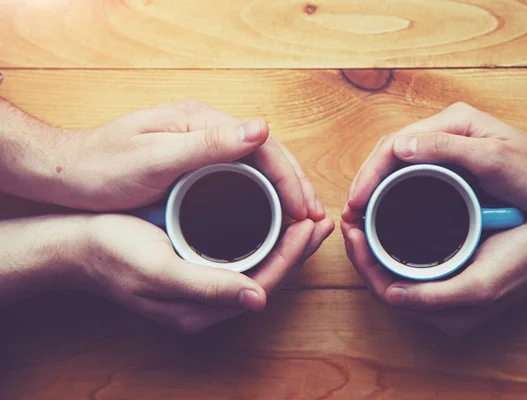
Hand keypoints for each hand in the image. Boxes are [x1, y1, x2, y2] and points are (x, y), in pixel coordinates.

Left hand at [1, 99, 325, 220]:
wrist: (68, 172)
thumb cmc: (104, 166)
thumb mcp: (154, 158)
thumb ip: (208, 144)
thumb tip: (261, 128)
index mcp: (202, 121)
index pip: (263, 145)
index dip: (290, 178)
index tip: (306, 210)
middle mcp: (207, 128)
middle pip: (267, 153)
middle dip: (296, 185)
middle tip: (314, 219)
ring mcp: (202, 144)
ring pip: (258, 166)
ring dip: (284, 191)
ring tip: (302, 220)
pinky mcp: (196, 162)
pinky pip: (242, 176)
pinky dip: (262, 195)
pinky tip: (270, 213)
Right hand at [73, 213, 333, 333]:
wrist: (77, 246)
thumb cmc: (112, 253)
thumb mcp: (157, 270)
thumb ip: (207, 287)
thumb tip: (257, 299)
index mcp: (203, 307)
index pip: (265, 282)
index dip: (293, 255)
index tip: (311, 224)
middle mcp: (209, 300)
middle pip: (268, 275)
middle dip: (297, 248)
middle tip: (321, 219)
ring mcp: (204, 284)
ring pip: (258, 264)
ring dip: (284, 241)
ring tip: (306, 217)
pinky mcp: (197, 267)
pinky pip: (242, 254)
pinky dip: (263, 236)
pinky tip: (271, 218)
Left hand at [342, 218, 526, 336]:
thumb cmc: (521, 264)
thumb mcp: (478, 285)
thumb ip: (434, 297)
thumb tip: (390, 296)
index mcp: (440, 313)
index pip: (384, 290)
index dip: (362, 262)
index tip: (352, 230)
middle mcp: (435, 303)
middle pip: (383, 278)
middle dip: (361, 250)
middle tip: (349, 218)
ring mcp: (439, 284)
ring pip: (391, 266)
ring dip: (372, 243)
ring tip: (359, 216)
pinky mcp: (445, 267)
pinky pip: (406, 257)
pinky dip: (389, 239)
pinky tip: (381, 219)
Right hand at [343, 102, 526, 219]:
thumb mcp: (494, 159)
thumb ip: (446, 148)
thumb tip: (399, 146)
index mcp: (451, 123)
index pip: (394, 143)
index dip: (370, 172)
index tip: (356, 200)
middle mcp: (445, 132)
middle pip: (390, 152)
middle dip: (366, 180)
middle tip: (351, 211)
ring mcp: (448, 149)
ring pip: (397, 165)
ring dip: (375, 186)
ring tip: (361, 212)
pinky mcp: (452, 166)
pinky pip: (412, 175)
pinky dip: (393, 191)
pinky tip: (386, 208)